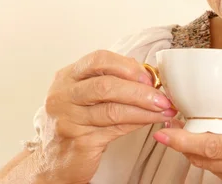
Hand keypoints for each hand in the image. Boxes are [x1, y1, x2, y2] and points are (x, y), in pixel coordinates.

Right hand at [35, 50, 175, 183]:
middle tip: (162, 96)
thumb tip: (148, 75)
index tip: (148, 76)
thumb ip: (113, 82)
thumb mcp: (88, 97)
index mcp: (67, 77)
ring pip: (113, 109)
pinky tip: (152, 120)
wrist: (56, 161)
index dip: (127, 66)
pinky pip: (115, 129)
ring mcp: (68, 119)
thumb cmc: (78, 123)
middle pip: (106, 85)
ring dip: (144, 108)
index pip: (98, 59)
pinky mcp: (79, 141)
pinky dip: (138, 122)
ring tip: (165, 109)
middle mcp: (63, 95)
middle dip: (139, 90)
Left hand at [153, 60, 221, 183]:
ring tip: (180, 136)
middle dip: (180, 144)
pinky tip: (208, 151)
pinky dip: (209, 163)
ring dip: (192, 153)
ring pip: (209, 169)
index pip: (211, 146)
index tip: (164, 131)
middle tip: (165, 127)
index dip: (183, 139)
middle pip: (202, 159)